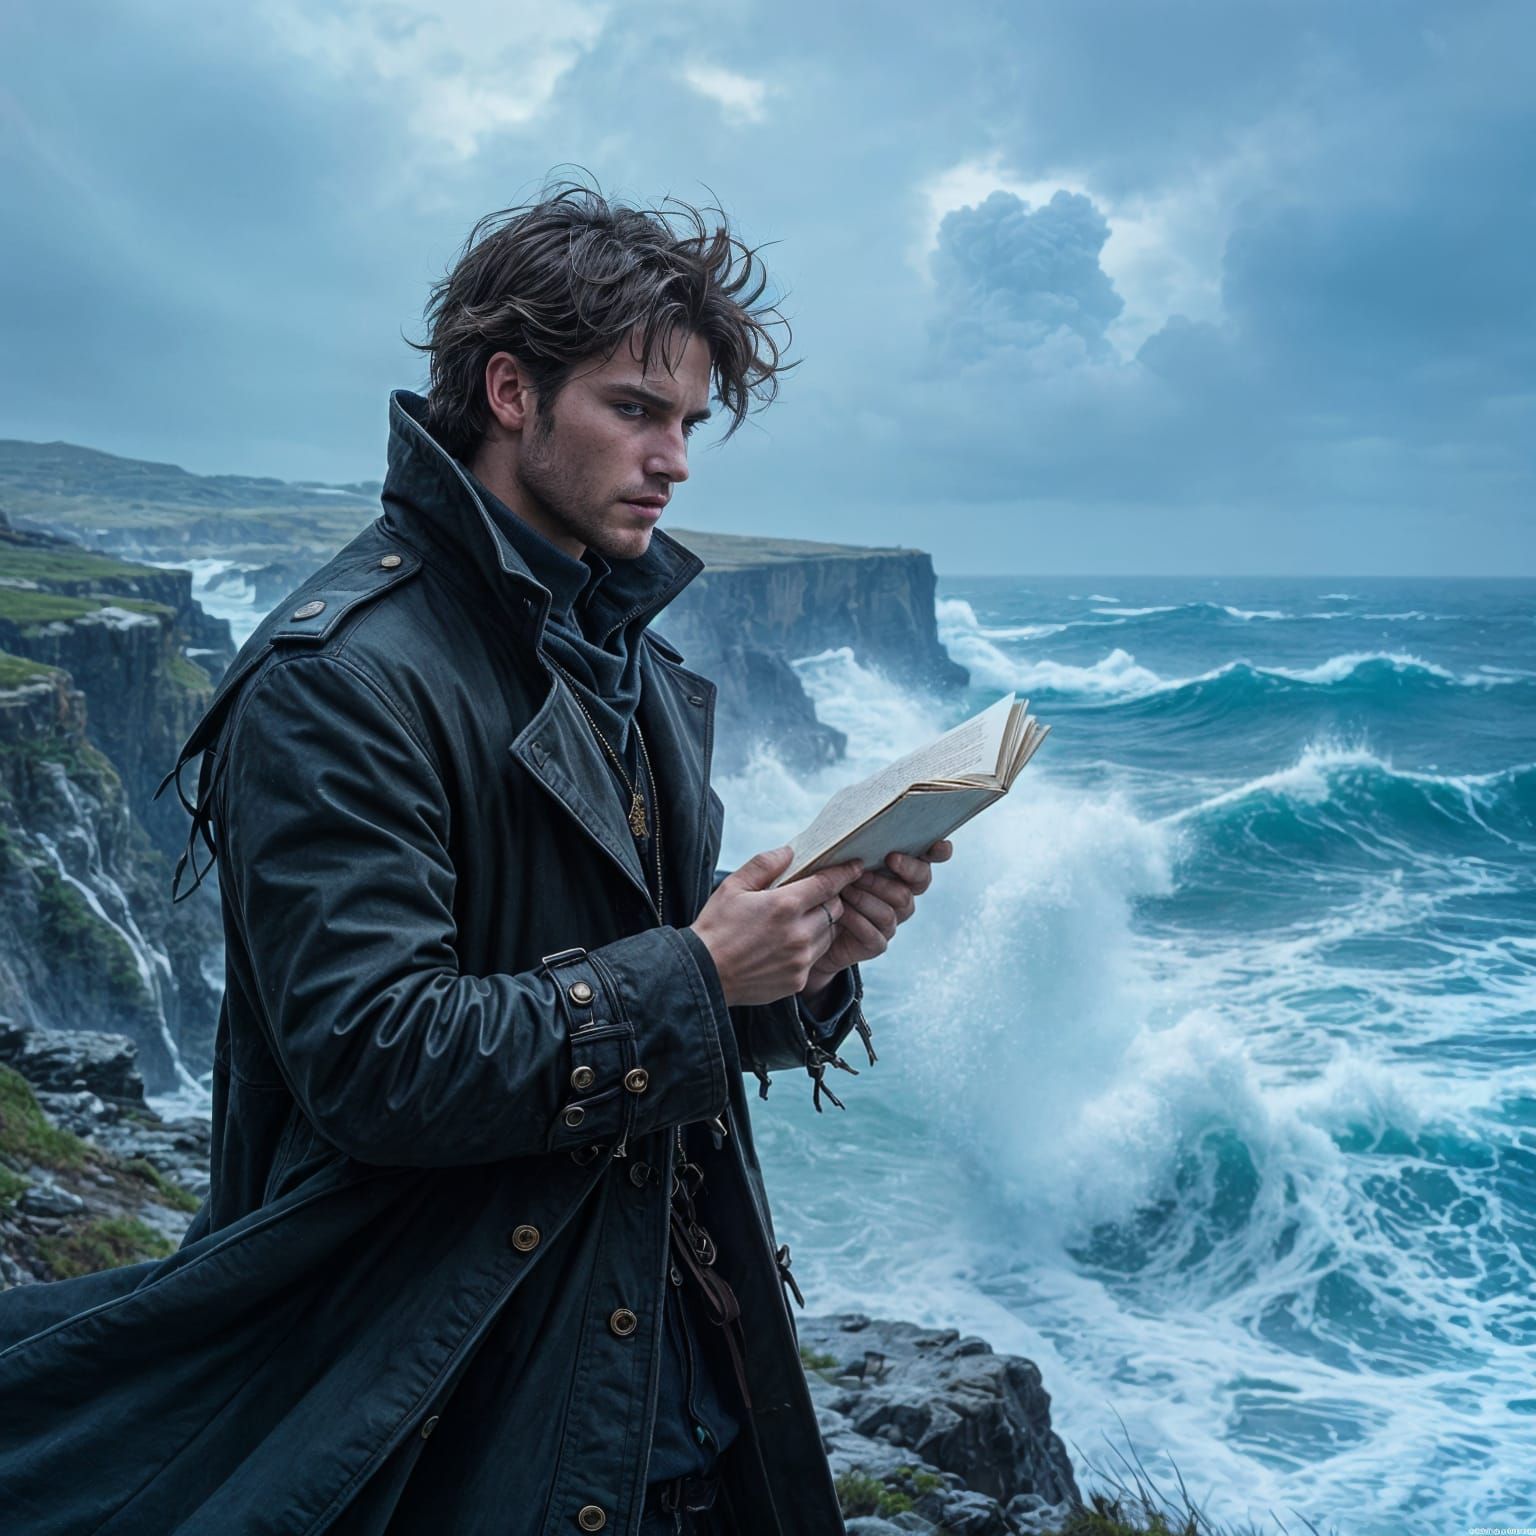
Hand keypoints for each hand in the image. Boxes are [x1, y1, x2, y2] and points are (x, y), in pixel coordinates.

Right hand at [689, 845, 864, 1006]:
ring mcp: (800, 960)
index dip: (844, 873)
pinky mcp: (797, 980)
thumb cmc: (715, 927)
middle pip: (835, 909)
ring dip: (822, 924)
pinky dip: (810, 948)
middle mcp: (798, 934)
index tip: (856, 866)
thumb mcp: (733, 887)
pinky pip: (816, 957)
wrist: (703, 975)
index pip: (827, 884)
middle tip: (816, 896)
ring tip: (801, 920)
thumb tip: (789, 851)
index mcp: (784, 906)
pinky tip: (788, 945)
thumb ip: (764, 865)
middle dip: (831, 899)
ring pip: (829, 934)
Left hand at [803, 839, 952, 996]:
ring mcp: (891, 921)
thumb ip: (848, 842)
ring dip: (868, 896)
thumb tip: (855, 820)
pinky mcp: (876, 943)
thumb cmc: (820, 880)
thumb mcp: (831, 856)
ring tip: (845, 887)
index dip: (938, 852)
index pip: (927, 858)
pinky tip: (840, 910)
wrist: (806, 924)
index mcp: (896, 870)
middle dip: (906, 869)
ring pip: (894, 908)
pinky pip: (875, 933)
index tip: (939, 846)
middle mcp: (900, 895)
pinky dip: (856, 920)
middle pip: (920, 881)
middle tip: (888, 858)